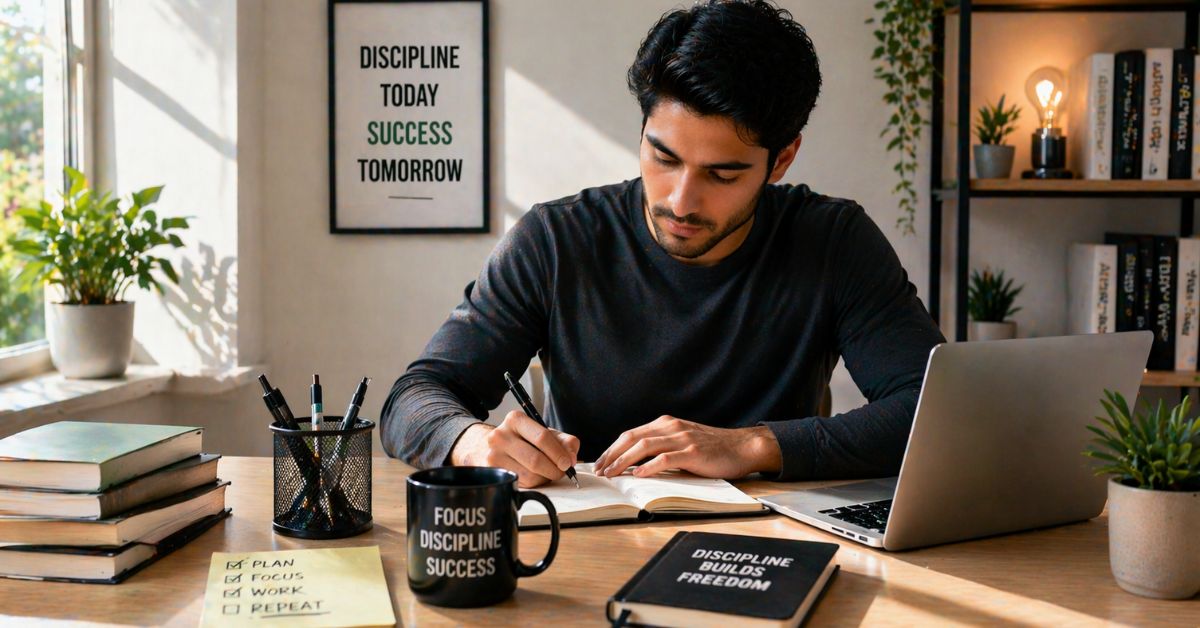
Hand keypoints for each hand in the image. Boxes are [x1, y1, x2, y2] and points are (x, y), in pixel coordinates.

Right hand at [449, 411, 579, 487]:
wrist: (488, 447)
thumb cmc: (522, 440)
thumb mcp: (542, 433)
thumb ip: (564, 441)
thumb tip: (572, 457)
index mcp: (515, 419)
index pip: (542, 437)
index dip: (559, 453)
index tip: (568, 463)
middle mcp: (501, 435)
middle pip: (536, 459)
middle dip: (555, 469)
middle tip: (562, 471)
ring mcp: (494, 455)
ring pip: (530, 475)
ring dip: (545, 478)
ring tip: (548, 472)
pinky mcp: (493, 472)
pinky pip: (522, 483)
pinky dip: (535, 483)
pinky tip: (535, 475)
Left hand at [593, 416, 780, 478]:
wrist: (742, 447)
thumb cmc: (712, 449)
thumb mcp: (683, 441)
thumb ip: (662, 447)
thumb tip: (634, 464)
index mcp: (665, 424)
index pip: (630, 434)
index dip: (612, 449)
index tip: (600, 463)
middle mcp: (671, 427)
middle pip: (632, 438)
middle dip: (612, 455)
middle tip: (599, 471)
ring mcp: (682, 438)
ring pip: (645, 447)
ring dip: (624, 461)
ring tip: (612, 474)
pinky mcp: (693, 451)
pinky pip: (666, 458)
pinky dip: (649, 466)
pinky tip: (638, 474)